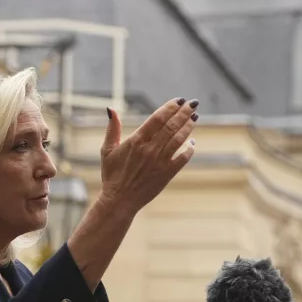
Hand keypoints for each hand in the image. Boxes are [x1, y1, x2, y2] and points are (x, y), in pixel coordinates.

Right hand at [98, 98, 197, 214]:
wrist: (119, 201)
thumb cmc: (112, 175)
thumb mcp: (107, 150)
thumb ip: (112, 128)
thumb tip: (111, 109)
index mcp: (136, 140)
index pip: (157, 118)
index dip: (170, 107)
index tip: (179, 100)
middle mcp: (150, 149)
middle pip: (171, 126)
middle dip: (184, 113)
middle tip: (193, 103)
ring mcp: (160, 161)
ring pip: (179, 139)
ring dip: (188, 127)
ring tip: (195, 117)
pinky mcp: (167, 174)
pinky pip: (183, 158)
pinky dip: (189, 149)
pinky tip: (192, 142)